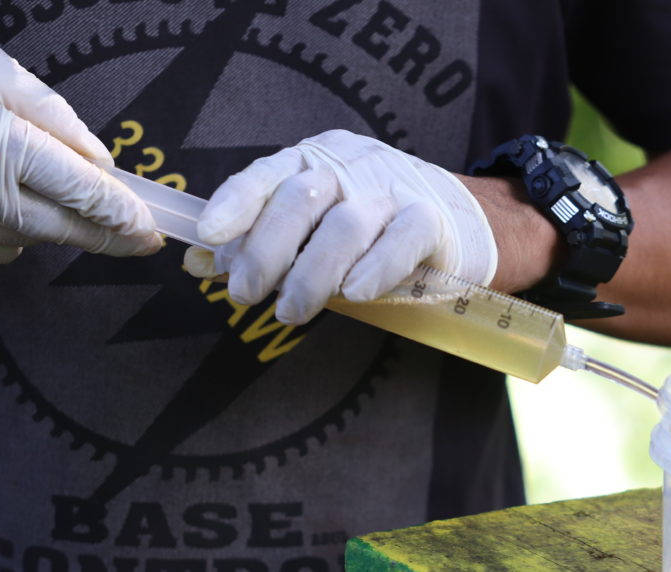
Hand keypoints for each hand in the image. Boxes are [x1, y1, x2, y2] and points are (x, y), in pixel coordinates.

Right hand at [0, 38, 160, 263]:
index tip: (151, 227)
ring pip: (33, 237)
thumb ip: (53, 116)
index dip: (124, 214)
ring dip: (56, 224)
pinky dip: (13, 228)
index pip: (85, 193)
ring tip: (52, 193)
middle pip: (68, 230)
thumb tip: (99, 161)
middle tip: (143, 240)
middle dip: (112, 237)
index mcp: (1, 147)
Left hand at [188, 129, 497, 324]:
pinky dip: (374, 269)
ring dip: (311, 275)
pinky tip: (354, 295)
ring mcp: (395, 191)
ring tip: (292, 312)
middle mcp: (353, 167)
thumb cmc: (380, 231)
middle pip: (300, 199)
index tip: (210, 234)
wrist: (466, 223)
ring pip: (345, 225)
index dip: (236, 202)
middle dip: (265, 251)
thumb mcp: (320, 229)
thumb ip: (267, 243)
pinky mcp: (433, 220)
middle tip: (246, 294)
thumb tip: (204, 265)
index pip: (269, 173)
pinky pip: (401, 240)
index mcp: (318, 161)